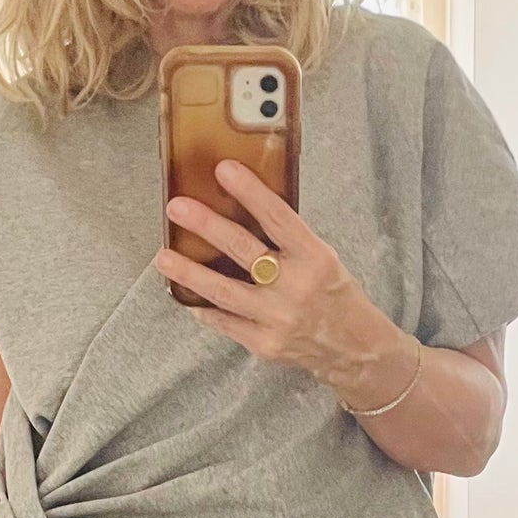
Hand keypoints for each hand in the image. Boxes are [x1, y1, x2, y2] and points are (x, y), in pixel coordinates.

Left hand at [155, 160, 416, 410]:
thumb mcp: (323, 258)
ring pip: (224, 292)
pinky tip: (186, 294)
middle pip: (243, 251)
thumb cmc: (334, 294)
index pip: (278, 217)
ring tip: (163, 257)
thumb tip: (241, 208)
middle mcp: (296, 287)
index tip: (223, 169)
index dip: (249, 192)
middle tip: (176, 207)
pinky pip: (226, 322)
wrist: (354, 348)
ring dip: (189, 272)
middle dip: (206, 226)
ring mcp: (278, 319)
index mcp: (315, 258)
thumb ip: (287, 239)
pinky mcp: (264, 345)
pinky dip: (205, 308)